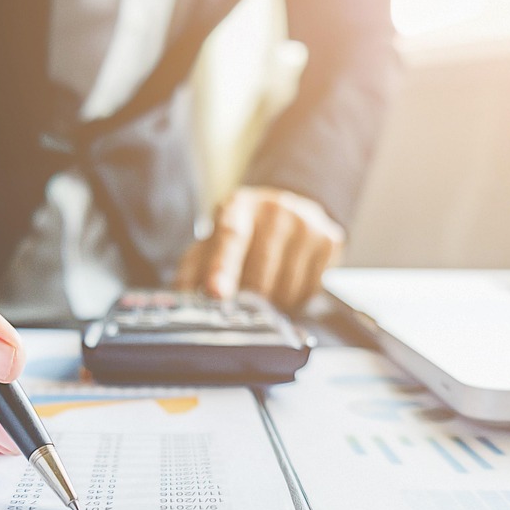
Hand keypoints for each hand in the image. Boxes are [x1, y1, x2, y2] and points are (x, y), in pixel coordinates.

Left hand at [175, 186, 344, 310]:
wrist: (288, 206)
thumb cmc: (243, 231)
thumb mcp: (212, 241)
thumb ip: (193, 269)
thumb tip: (180, 299)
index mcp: (238, 207)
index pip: (229, 237)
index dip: (221, 268)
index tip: (216, 293)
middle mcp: (275, 210)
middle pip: (260, 273)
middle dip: (248, 300)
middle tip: (242, 302)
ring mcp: (306, 223)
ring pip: (287, 288)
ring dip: (273, 304)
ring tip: (266, 288)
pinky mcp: (329, 239)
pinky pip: (310, 290)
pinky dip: (295, 299)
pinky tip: (287, 282)